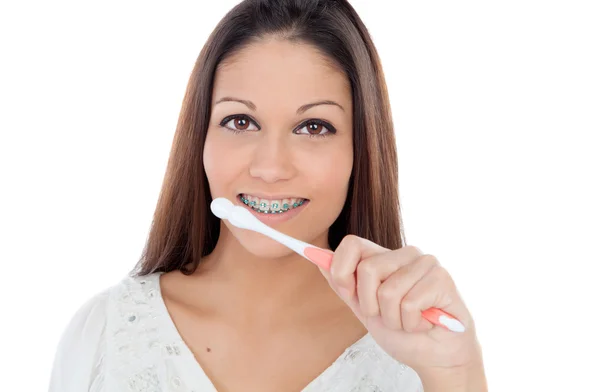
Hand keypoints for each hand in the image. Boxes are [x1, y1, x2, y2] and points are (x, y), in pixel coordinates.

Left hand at [318, 235, 482, 376]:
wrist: (435, 357)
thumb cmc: (403, 332)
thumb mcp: (365, 310)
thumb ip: (345, 287)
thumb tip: (320, 262)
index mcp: (385, 257)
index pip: (352, 243)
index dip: (342, 270)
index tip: (349, 293)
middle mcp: (405, 254)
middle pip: (367, 269)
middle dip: (370, 305)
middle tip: (388, 315)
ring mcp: (426, 263)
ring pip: (388, 291)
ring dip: (393, 319)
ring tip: (408, 321)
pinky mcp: (442, 278)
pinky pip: (409, 304)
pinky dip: (411, 324)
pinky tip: (424, 323)